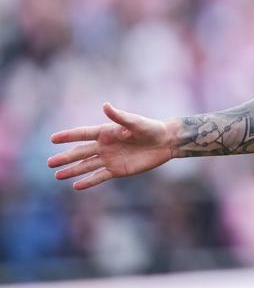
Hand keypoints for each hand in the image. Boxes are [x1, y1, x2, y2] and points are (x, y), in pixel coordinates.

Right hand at [48, 103, 175, 189]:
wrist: (165, 142)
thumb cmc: (151, 128)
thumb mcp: (135, 122)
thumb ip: (119, 116)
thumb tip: (105, 105)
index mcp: (106, 132)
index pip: (82, 134)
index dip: (68, 136)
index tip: (52, 139)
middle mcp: (105, 146)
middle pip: (80, 153)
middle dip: (65, 158)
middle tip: (49, 163)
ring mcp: (110, 159)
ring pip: (86, 166)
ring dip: (72, 171)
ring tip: (57, 175)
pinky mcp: (117, 170)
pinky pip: (99, 176)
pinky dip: (88, 181)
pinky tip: (76, 186)